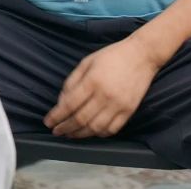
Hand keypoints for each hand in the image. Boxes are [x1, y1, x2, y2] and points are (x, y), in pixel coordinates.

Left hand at [43, 37, 161, 138]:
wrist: (142, 55)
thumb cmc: (112, 56)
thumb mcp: (87, 62)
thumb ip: (72, 81)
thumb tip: (61, 102)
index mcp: (92, 81)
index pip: (69, 105)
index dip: (56, 116)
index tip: (48, 122)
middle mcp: (105, 95)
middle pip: (80, 119)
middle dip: (65, 128)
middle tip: (56, 131)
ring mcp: (118, 105)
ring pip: (95, 128)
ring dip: (80, 134)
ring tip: (70, 134)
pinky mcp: (129, 111)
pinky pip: (112, 130)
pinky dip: (99, 134)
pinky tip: (90, 132)